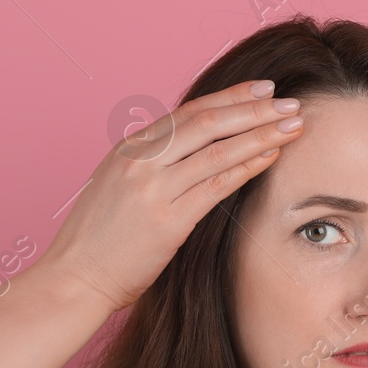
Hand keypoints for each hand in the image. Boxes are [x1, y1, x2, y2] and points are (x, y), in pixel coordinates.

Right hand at [33, 80, 304, 310]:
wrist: (74, 277)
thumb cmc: (97, 240)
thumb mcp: (117, 186)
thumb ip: (152, 165)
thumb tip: (191, 152)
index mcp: (129, 148)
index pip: (188, 112)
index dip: (230, 98)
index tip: (263, 90)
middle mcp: (141, 161)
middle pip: (207, 122)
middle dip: (254, 109)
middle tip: (290, 103)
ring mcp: (153, 189)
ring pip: (217, 150)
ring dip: (261, 134)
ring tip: (293, 126)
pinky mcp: (167, 221)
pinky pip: (216, 186)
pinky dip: (247, 167)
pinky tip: (271, 157)